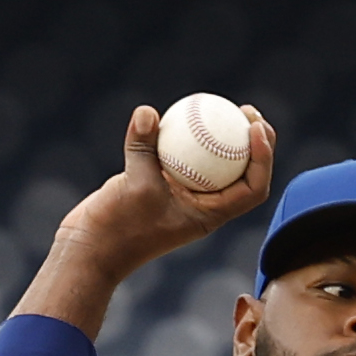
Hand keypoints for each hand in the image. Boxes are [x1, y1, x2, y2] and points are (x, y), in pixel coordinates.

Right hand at [12, 103, 276, 336]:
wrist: (91, 248)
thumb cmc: (118, 227)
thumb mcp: (133, 185)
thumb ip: (143, 147)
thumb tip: (147, 111)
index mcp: (212, 215)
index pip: (253, 189)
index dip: (264, 159)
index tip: (256, 129)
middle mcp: (205, 205)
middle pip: (243, 174)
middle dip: (256, 143)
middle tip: (250, 112)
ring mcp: (185, 195)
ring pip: (215, 164)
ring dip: (227, 138)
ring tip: (230, 107)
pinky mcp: (163, 185)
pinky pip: (184, 157)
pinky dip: (189, 137)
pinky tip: (184, 111)